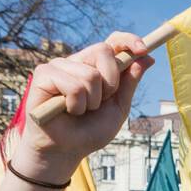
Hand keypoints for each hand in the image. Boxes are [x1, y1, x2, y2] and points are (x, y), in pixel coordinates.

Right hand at [13, 33, 153, 182]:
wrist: (66, 150)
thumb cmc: (90, 130)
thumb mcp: (118, 108)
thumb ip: (130, 83)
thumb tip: (147, 58)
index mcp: (96, 67)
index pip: (112, 42)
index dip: (128, 40)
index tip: (143, 49)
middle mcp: (78, 62)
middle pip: (104, 51)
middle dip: (110, 83)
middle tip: (99, 103)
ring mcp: (59, 66)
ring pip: (90, 74)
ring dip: (91, 101)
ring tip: (79, 110)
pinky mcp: (44, 74)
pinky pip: (73, 86)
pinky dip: (76, 105)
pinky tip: (67, 110)